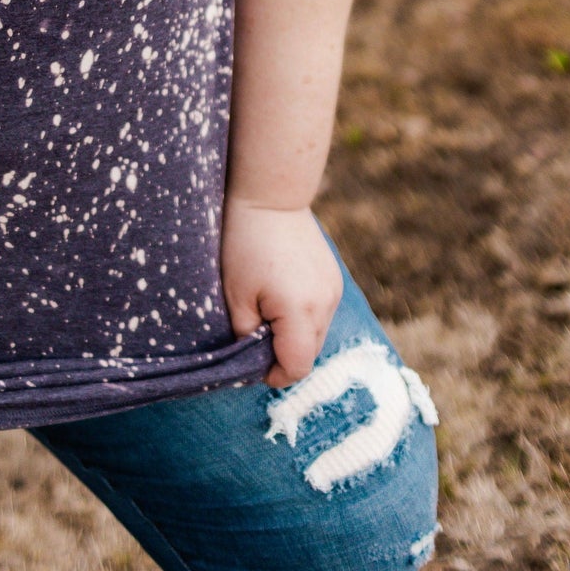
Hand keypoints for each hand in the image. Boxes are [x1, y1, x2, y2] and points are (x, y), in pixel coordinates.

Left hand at [221, 196, 341, 387]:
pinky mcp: (334, 278)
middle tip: (254, 339)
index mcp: (301, 312)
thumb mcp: (235, 295)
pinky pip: (320, 312)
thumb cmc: (245, 243)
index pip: (296, 367)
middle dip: (282, 354)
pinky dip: (302, 315)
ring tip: (265, 312)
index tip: (252, 366)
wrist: (271, 195)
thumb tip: (253, 358)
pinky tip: (280, 295)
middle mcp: (326, 305)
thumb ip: (246, 335)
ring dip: (293, 335)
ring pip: (316, 333)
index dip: (273, 374)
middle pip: (309, 353)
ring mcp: (334, 290)